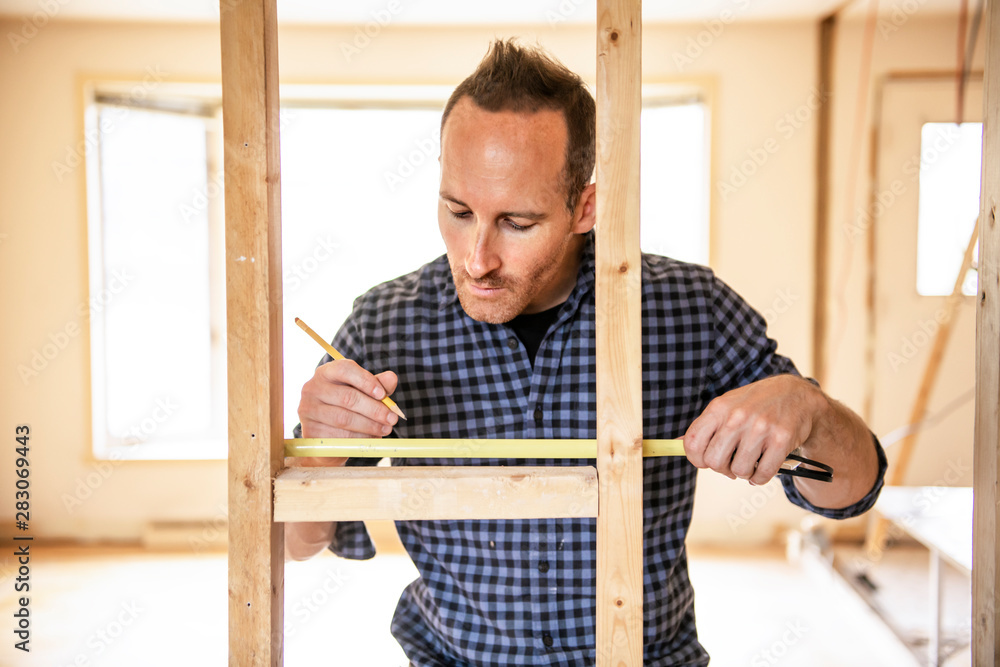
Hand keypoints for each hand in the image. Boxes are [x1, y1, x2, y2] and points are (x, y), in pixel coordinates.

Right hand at [298, 359, 399, 439]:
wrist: (329, 437)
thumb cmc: (348, 408)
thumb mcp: (365, 393)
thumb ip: (378, 385)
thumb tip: (392, 378)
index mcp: (327, 372)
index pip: (344, 369)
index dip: (366, 381)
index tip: (383, 395)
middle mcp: (312, 388)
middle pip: (347, 397)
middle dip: (374, 409)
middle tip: (392, 419)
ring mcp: (308, 410)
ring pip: (344, 418)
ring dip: (369, 426)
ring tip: (385, 429)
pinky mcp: (309, 431)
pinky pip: (338, 436)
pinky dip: (358, 438)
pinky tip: (370, 438)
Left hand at [682, 375, 824, 485]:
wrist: (795, 395)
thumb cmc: (755, 403)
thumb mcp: (726, 406)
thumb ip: (705, 426)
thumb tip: (676, 444)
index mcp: (719, 408)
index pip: (693, 443)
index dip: (696, 459)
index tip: (705, 461)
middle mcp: (738, 417)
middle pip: (714, 462)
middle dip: (721, 468)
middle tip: (731, 462)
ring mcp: (761, 429)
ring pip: (739, 471)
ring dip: (743, 472)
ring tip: (750, 460)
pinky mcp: (782, 441)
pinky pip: (762, 475)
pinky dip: (760, 477)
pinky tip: (762, 466)